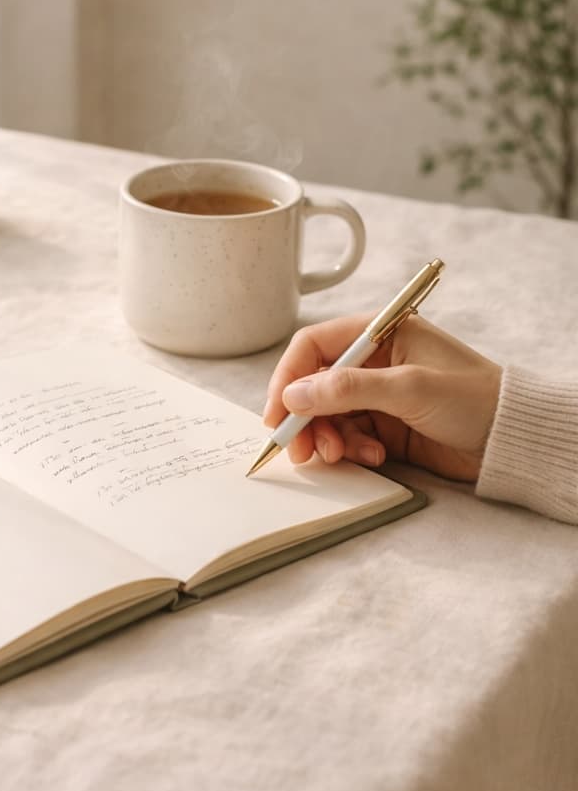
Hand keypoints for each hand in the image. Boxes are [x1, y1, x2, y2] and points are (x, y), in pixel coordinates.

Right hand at [263, 314, 502, 481]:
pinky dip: (351, 449)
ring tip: (341, 456)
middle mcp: (373, 362)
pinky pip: (348, 436)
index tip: (277, 414)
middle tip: (300, 449)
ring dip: (327, 437)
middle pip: (314, 385)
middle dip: (304, 417)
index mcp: (378, 334)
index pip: (313, 347)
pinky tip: (373, 456)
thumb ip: (349, 389)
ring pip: (327, 415)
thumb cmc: (474, 398)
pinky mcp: (385, 426)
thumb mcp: (409, 388)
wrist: (513, 439)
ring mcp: (378, 395)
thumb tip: (294, 395)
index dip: (288, 378)